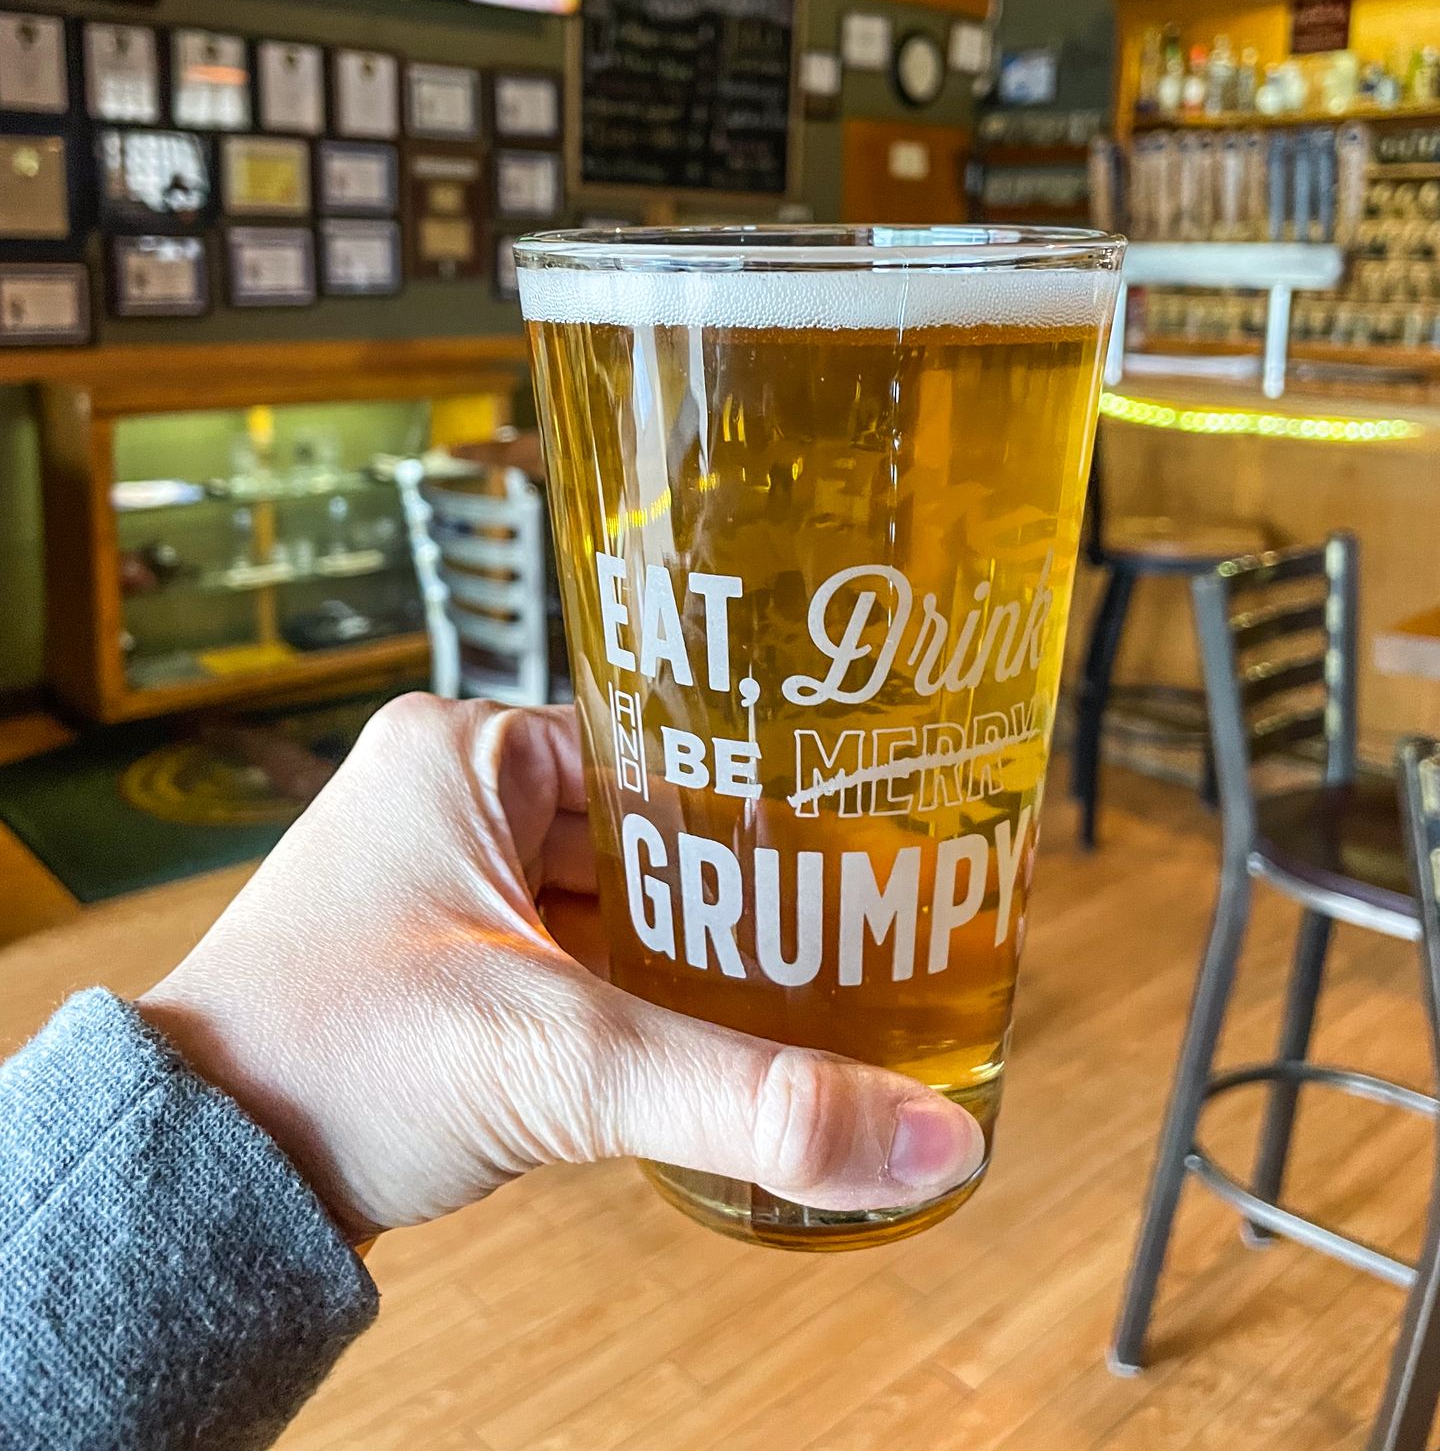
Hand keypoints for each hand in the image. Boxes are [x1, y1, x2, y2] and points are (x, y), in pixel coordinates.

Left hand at [140, 697, 983, 1240]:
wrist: (203, 1180)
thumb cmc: (331, 1065)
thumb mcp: (563, 1061)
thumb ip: (749, 1098)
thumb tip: (923, 1141)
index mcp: (466, 751)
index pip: (661, 747)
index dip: (762, 798)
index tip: (858, 835)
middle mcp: (452, 795)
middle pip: (647, 825)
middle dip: (741, 885)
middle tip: (861, 917)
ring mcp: (444, 878)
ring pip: (613, 893)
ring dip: (693, 942)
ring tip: (814, 972)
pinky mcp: (443, 957)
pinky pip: (573, 948)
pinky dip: (638, 987)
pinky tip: (713, 1025)